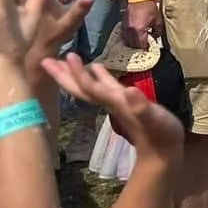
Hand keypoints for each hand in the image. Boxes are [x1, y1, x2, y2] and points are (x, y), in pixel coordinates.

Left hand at [41, 56, 183, 162]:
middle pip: (80, 88)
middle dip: (63, 75)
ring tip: (64, 59)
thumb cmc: (160, 135)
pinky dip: (98, 76)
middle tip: (45, 60)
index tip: (69, 55)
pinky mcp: (125, 102)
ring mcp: (116, 102)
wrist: (162, 152)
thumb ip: (140, 106)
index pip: (89, 87)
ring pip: (90, 86)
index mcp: (113, 102)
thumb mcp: (153, 119)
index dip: (78, 73)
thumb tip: (129, 90)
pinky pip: (106, 86)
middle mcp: (109, 101)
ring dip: (76, 74)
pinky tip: (95, 67)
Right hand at [121, 0, 160, 47]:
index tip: (148, 50)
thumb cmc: (150, 8)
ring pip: (127, 41)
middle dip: (138, 47)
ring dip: (132, 43)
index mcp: (139, 30)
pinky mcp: (122, 24)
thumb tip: (155, 37)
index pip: (141, 45)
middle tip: (144, 47)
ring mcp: (125, 27)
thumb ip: (157, 31)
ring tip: (138, 43)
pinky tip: (133, 37)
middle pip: (132, 45)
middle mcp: (130, 31)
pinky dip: (128, 38)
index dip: (145, 48)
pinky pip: (124, 35)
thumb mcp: (157, 20)